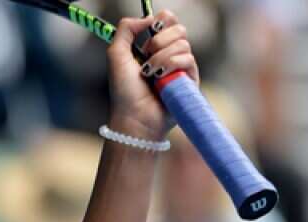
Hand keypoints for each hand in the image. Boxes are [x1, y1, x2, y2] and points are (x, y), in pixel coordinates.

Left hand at [106, 10, 200, 141]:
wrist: (134, 117)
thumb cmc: (124, 91)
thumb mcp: (116, 55)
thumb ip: (126, 29)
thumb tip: (147, 17)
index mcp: (154, 46)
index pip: (169, 20)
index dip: (163, 20)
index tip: (152, 29)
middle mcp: (170, 54)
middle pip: (179, 28)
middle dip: (159, 41)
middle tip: (146, 55)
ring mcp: (182, 67)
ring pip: (183, 44)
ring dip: (161, 58)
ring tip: (149, 74)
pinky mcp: (191, 79)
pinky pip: (188, 59)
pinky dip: (171, 66)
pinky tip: (160, 79)